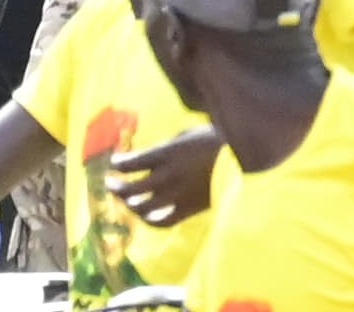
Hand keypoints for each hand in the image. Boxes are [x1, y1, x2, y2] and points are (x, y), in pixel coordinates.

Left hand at [106, 126, 224, 226]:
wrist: (243, 161)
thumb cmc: (218, 140)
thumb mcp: (189, 134)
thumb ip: (168, 145)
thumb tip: (150, 154)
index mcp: (169, 153)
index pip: (134, 162)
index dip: (119, 164)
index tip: (114, 163)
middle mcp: (168, 176)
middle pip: (133, 188)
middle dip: (117, 186)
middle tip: (110, 184)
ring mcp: (177, 195)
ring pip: (143, 207)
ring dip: (129, 204)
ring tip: (125, 200)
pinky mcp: (188, 209)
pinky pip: (162, 220)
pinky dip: (150, 219)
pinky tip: (145, 215)